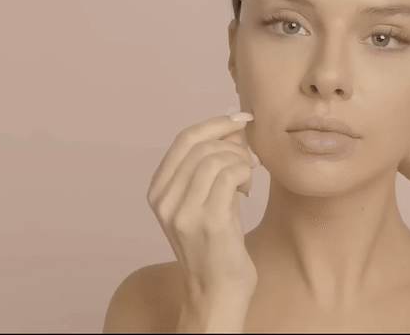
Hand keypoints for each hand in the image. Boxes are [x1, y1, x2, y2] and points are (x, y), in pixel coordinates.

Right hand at [147, 112, 259, 330]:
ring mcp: (183, 211)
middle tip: (250, 158)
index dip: (215, 123)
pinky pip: (230, 175)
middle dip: (233, 143)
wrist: (217, 290)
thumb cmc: (217, 244)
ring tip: (249, 178)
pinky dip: (245, 173)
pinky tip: (248, 189)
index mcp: (158, 190)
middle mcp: (164, 199)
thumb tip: (234, 125)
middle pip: (201, 144)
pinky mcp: (207, 221)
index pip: (184, 138)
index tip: (240, 119)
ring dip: (242, 160)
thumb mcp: (207, 198)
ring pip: (216, 157)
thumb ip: (212, 164)